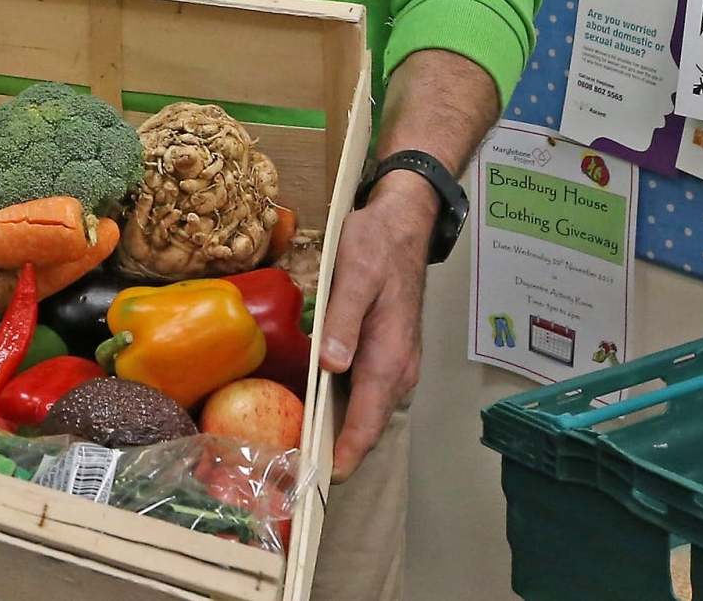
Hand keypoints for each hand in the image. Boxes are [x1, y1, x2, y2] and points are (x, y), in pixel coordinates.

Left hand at [315, 175, 436, 480]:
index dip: (345, 454)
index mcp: (389, 356)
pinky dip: (347, 408)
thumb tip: (332, 366)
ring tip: (303, 450)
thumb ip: (344, 321)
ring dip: (341, 433)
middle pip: (367, 424)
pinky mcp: (387, 353)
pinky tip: (320, 409)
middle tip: (298, 471)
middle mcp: (398, 368)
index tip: (320, 480)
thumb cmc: (376, 246)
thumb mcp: (355, 276)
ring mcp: (396, 362)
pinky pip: (368, 391)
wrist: (404, 223)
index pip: (368, 421)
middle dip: (338, 452)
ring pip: (367, 410)